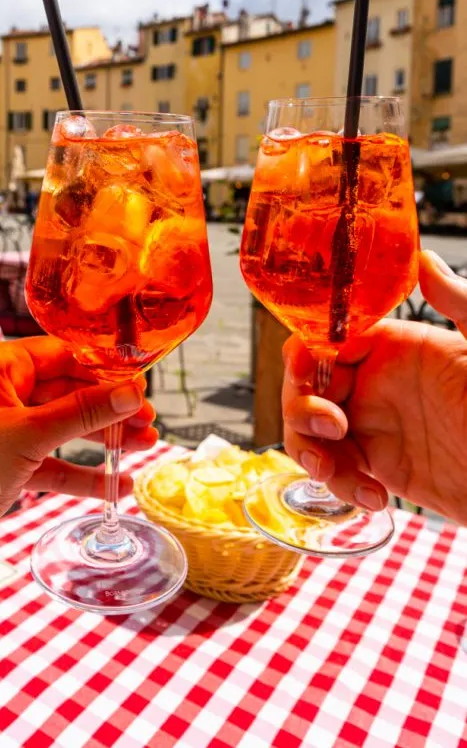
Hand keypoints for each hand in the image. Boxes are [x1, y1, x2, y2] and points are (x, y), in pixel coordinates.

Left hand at [0, 336, 157, 585]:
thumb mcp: (25, 437)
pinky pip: (49, 464)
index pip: (63, 354)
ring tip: (144, 447)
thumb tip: (131, 390)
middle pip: (66, 391)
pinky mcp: (0, 470)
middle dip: (108, 407)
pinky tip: (116, 485)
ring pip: (61, 429)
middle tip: (149, 423)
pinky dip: (80, 473)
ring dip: (100, 439)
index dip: (106, 369)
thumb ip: (81, 413)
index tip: (144, 385)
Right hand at [282, 250, 466, 523]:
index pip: (330, 337)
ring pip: (309, 431)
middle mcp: (375, 382)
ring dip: (309, 451)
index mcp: (395, 346)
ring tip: (338, 474)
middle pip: (307, 384)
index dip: (307, 350)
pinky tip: (375, 498)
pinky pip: (336, 471)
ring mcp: (374, 425)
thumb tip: (422, 255)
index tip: (303, 366)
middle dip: (302, 407)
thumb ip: (457, 300)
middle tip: (330, 428)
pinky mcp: (379, 468)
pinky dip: (342, 487)